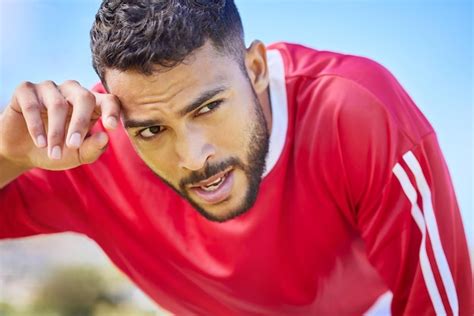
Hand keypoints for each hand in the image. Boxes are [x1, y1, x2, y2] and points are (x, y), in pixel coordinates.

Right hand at [0, 80, 119, 170]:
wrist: (23, 152)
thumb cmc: (59, 151)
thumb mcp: (79, 155)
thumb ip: (93, 148)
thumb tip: (105, 136)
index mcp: (92, 105)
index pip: (109, 100)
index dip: (112, 111)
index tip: (111, 127)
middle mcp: (73, 91)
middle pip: (85, 98)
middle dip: (80, 123)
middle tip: (73, 146)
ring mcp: (50, 88)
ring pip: (58, 104)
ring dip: (56, 132)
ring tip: (53, 153)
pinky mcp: (26, 90)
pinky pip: (32, 104)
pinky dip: (36, 126)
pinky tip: (40, 143)